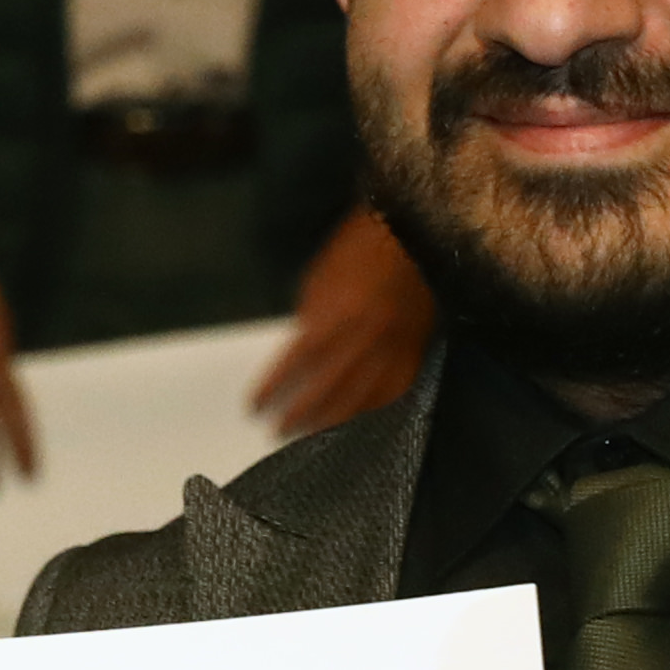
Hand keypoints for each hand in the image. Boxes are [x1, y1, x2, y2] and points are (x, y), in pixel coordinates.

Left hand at [254, 209, 430, 439]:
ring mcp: (393, 347)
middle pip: (328, 388)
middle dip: (300, 413)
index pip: (296, 362)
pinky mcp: (415, 350)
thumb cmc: (357, 247)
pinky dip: (377, 409)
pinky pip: (396, 390)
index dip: (273, 387)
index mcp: (336, 314)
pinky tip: (361, 423)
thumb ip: (309, 317)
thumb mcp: (319, 276)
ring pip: (363, 397)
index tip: (254, 406)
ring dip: (335, 421)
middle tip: (278, 432)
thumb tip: (298, 351)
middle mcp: (364, 337)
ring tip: (313, 436)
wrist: (410, 233)